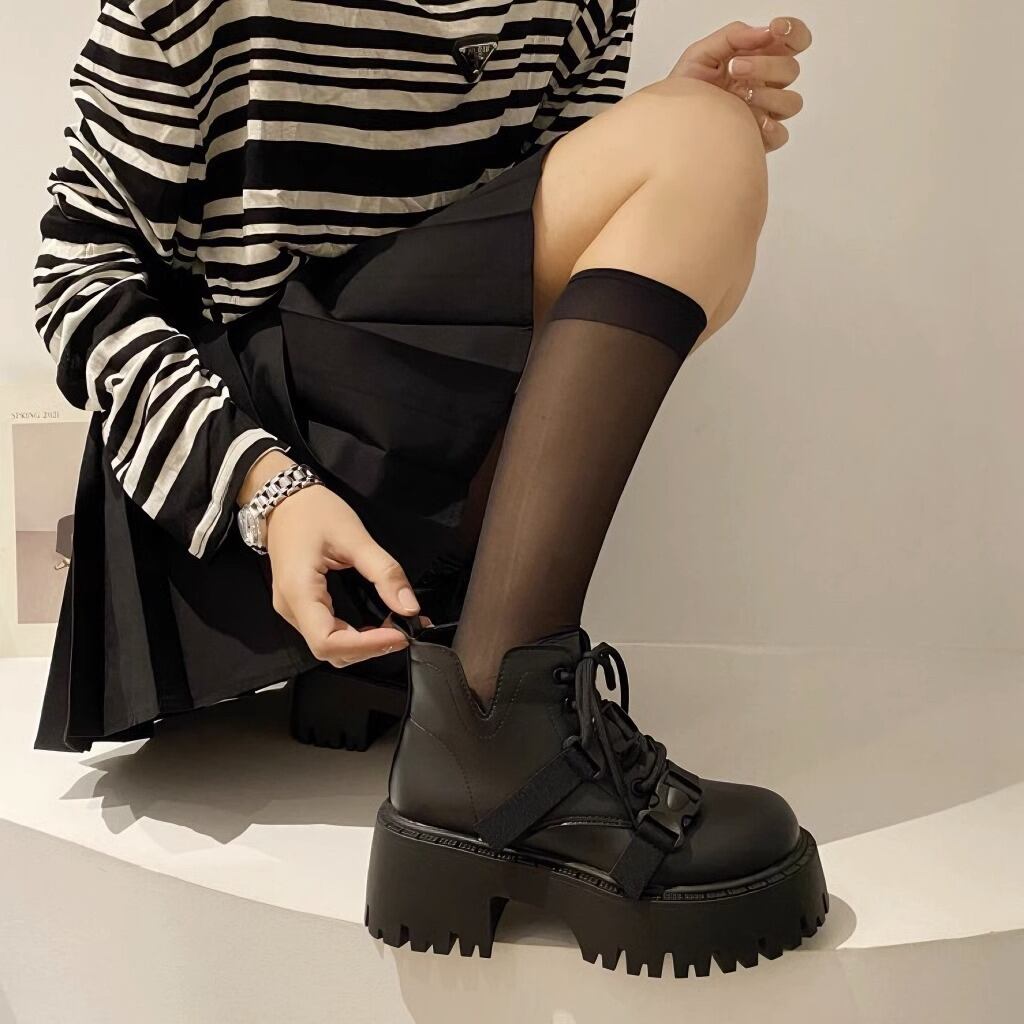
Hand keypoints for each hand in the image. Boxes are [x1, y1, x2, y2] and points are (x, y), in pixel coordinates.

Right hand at [247, 461, 421, 667]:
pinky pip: (327, 632)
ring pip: (328, 646)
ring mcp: (293, 610)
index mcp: (298, 591)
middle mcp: (291, 608)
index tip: (398, 634)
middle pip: (329, 650)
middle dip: (368, 648)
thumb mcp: (355, 537)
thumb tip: (409, 607)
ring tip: (394, 628)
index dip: (366, 646)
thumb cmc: (314, 512)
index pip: (328, 642)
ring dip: (363, 645)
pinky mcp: (301, 606)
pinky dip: (354, 636)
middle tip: (402, 631)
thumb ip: (384, 572)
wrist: (284, 499)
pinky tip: (377, 625)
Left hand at [668, 16, 811, 152]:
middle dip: (766, 65)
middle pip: (791, 70)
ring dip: (768, 95)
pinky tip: (749, 121)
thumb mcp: (701, 53)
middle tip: (735, 67)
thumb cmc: (686, 90)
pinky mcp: (760, 139)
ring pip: (791, 102)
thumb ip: (733, 36)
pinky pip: (781, 134)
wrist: (671, 125)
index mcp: (758, 59)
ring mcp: (765, 112)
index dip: (793, 31)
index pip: (792, 41)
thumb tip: (764, 32)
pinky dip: (769, 127)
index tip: (775, 29)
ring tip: (738, 96)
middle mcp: (767, 84)